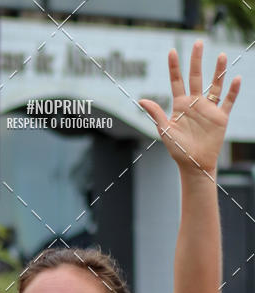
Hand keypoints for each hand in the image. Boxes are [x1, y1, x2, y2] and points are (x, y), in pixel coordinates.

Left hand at [139, 41, 240, 175]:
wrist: (194, 165)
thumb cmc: (178, 150)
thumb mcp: (165, 131)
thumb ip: (156, 114)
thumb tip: (141, 100)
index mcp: (180, 105)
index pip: (177, 81)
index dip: (174, 67)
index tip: (172, 51)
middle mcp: (195, 103)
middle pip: (196, 77)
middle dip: (196, 60)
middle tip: (198, 42)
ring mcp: (208, 109)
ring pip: (215, 85)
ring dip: (218, 71)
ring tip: (221, 55)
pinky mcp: (220, 117)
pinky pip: (228, 101)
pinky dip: (233, 91)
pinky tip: (235, 79)